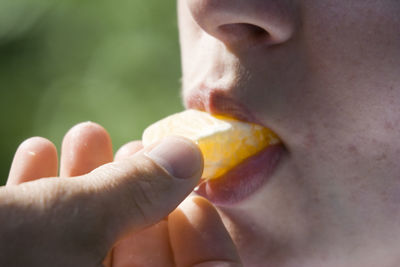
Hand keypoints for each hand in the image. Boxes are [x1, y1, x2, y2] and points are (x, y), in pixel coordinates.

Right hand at [2, 122, 241, 266]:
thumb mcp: (66, 223)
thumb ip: (139, 191)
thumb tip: (192, 155)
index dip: (200, 233)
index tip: (189, 178)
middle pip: (137, 260)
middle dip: (134, 195)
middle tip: (131, 144)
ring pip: (82, 245)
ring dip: (83, 184)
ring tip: (83, 133)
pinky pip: (38, 244)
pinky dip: (40, 200)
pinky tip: (36, 153)